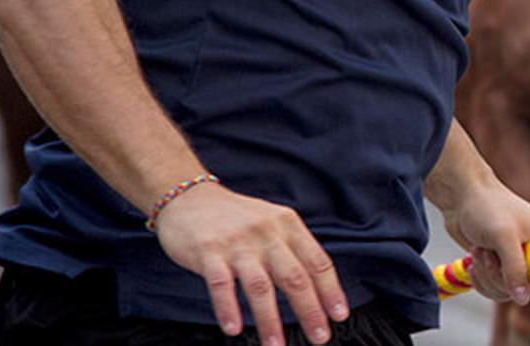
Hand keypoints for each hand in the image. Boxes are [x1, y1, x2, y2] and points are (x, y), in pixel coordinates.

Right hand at [154, 183, 348, 344]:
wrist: (190, 198)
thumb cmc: (237, 218)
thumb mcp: (273, 222)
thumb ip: (293, 249)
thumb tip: (318, 288)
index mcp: (288, 225)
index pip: (317, 261)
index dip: (331, 291)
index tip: (340, 315)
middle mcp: (267, 233)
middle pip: (295, 277)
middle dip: (309, 310)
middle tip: (320, 337)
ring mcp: (238, 243)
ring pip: (260, 286)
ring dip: (270, 320)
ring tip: (276, 345)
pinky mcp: (208, 251)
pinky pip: (221, 285)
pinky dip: (228, 309)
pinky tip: (234, 329)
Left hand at [438, 174, 529, 305]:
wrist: (464, 196)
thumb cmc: (487, 207)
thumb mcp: (503, 236)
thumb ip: (514, 268)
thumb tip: (523, 299)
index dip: (525, 280)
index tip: (504, 264)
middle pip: (527, 291)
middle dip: (499, 276)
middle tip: (486, 253)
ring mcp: (525, 263)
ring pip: (509, 293)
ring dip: (487, 275)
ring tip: (479, 250)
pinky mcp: (506, 268)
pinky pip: (497, 290)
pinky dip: (482, 279)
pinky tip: (475, 259)